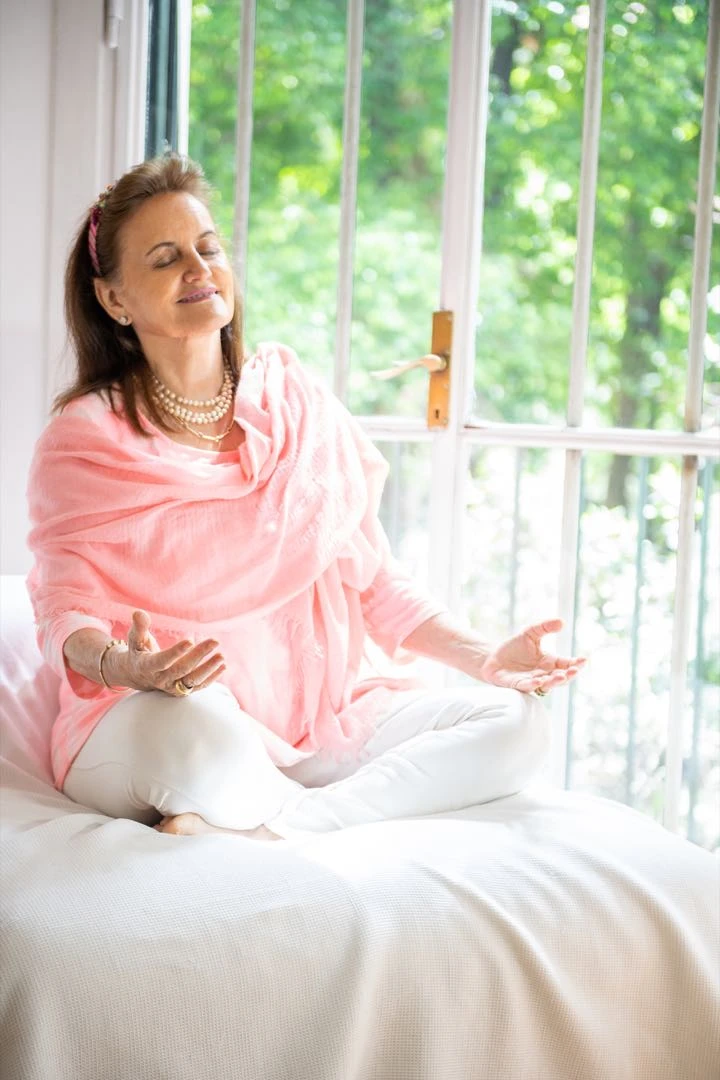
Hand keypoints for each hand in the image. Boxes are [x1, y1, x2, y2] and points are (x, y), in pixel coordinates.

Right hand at [110, 610, 225, 695]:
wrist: (137, 674)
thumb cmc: (138, 651)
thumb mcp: (135, 638)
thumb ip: (139, 627)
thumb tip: (139, 612)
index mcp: (147, 666)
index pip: (161, 661)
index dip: (175, 653)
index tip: (190, 641)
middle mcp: (160, 679)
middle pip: (181, 670)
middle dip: (199, 656)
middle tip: (214, 641)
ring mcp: (172, 687)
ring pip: (192, 681)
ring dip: (208, 669)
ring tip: (221, 656)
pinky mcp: (181, 690)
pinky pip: (198, 686)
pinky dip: (211, 678)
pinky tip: (223, 666)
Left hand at [479, 618, 585, 694]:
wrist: (493, 657)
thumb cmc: (514, 647)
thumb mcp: (530, 632)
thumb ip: (545, 627)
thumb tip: (561, 621)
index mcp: (549, 662)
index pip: (566, 664)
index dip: (576, 663)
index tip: (584, 660)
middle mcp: (543, 674)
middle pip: (560, 678)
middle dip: (569, 675)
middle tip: (575, 670)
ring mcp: (531, 681)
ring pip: (546, 685)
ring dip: (554, 682)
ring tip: (561, 676)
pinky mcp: (517, 685)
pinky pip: (527, 687)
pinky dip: (533, 685)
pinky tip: (538, 681)